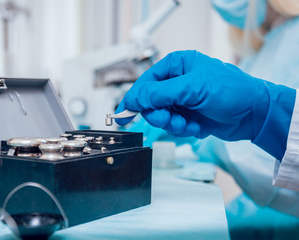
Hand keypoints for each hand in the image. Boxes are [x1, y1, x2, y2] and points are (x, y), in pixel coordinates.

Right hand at [116, 50, 294, 158]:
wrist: (254, 114)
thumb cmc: (231, 91)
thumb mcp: (192, 88)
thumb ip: (159, 93)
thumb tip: (133, 98)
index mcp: (176, 66)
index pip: (146, 82)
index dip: (134, 98)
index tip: (124, 113)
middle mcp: (177, 82)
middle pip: (151, 102)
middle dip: (159, 114)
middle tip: (170, 119)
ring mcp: (183, 100)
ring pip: (161, 116)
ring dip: (173, 124)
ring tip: (188, 124)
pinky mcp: (188, 115)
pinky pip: (174, 126)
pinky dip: (184, 130)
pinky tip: (198, 127)